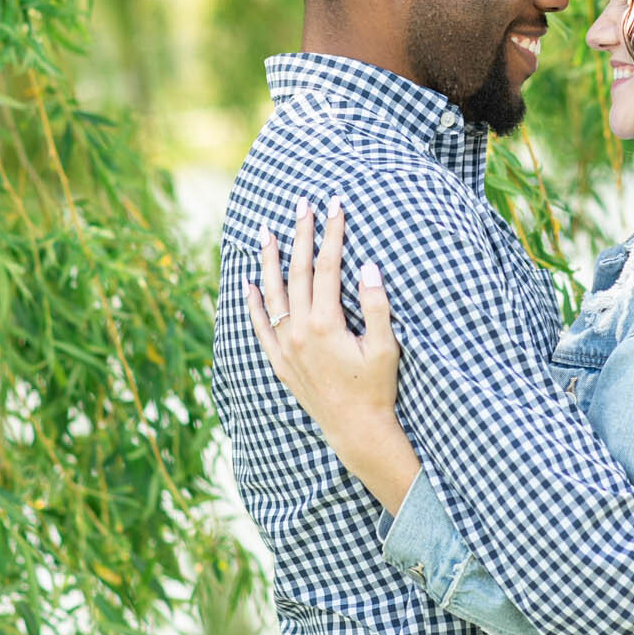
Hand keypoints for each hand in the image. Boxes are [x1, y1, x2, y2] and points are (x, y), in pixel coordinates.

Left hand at [244, 195, 416, 510]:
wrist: (356, 430)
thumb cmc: (376, 388)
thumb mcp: (386, 347)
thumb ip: (376, 305)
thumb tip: (368, 266)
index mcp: (325, 324)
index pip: (326, 266)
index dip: (332, 233)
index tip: (335, 206)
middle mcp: (298, 332)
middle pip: (297, 272)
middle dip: (301, 235)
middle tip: (302, 204)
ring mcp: (285, 347)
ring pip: (272, 294)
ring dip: (269, 260)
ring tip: (265, 232)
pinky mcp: (279, 362)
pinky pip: (259, 326)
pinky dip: (252, 303)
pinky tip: (247, 283)